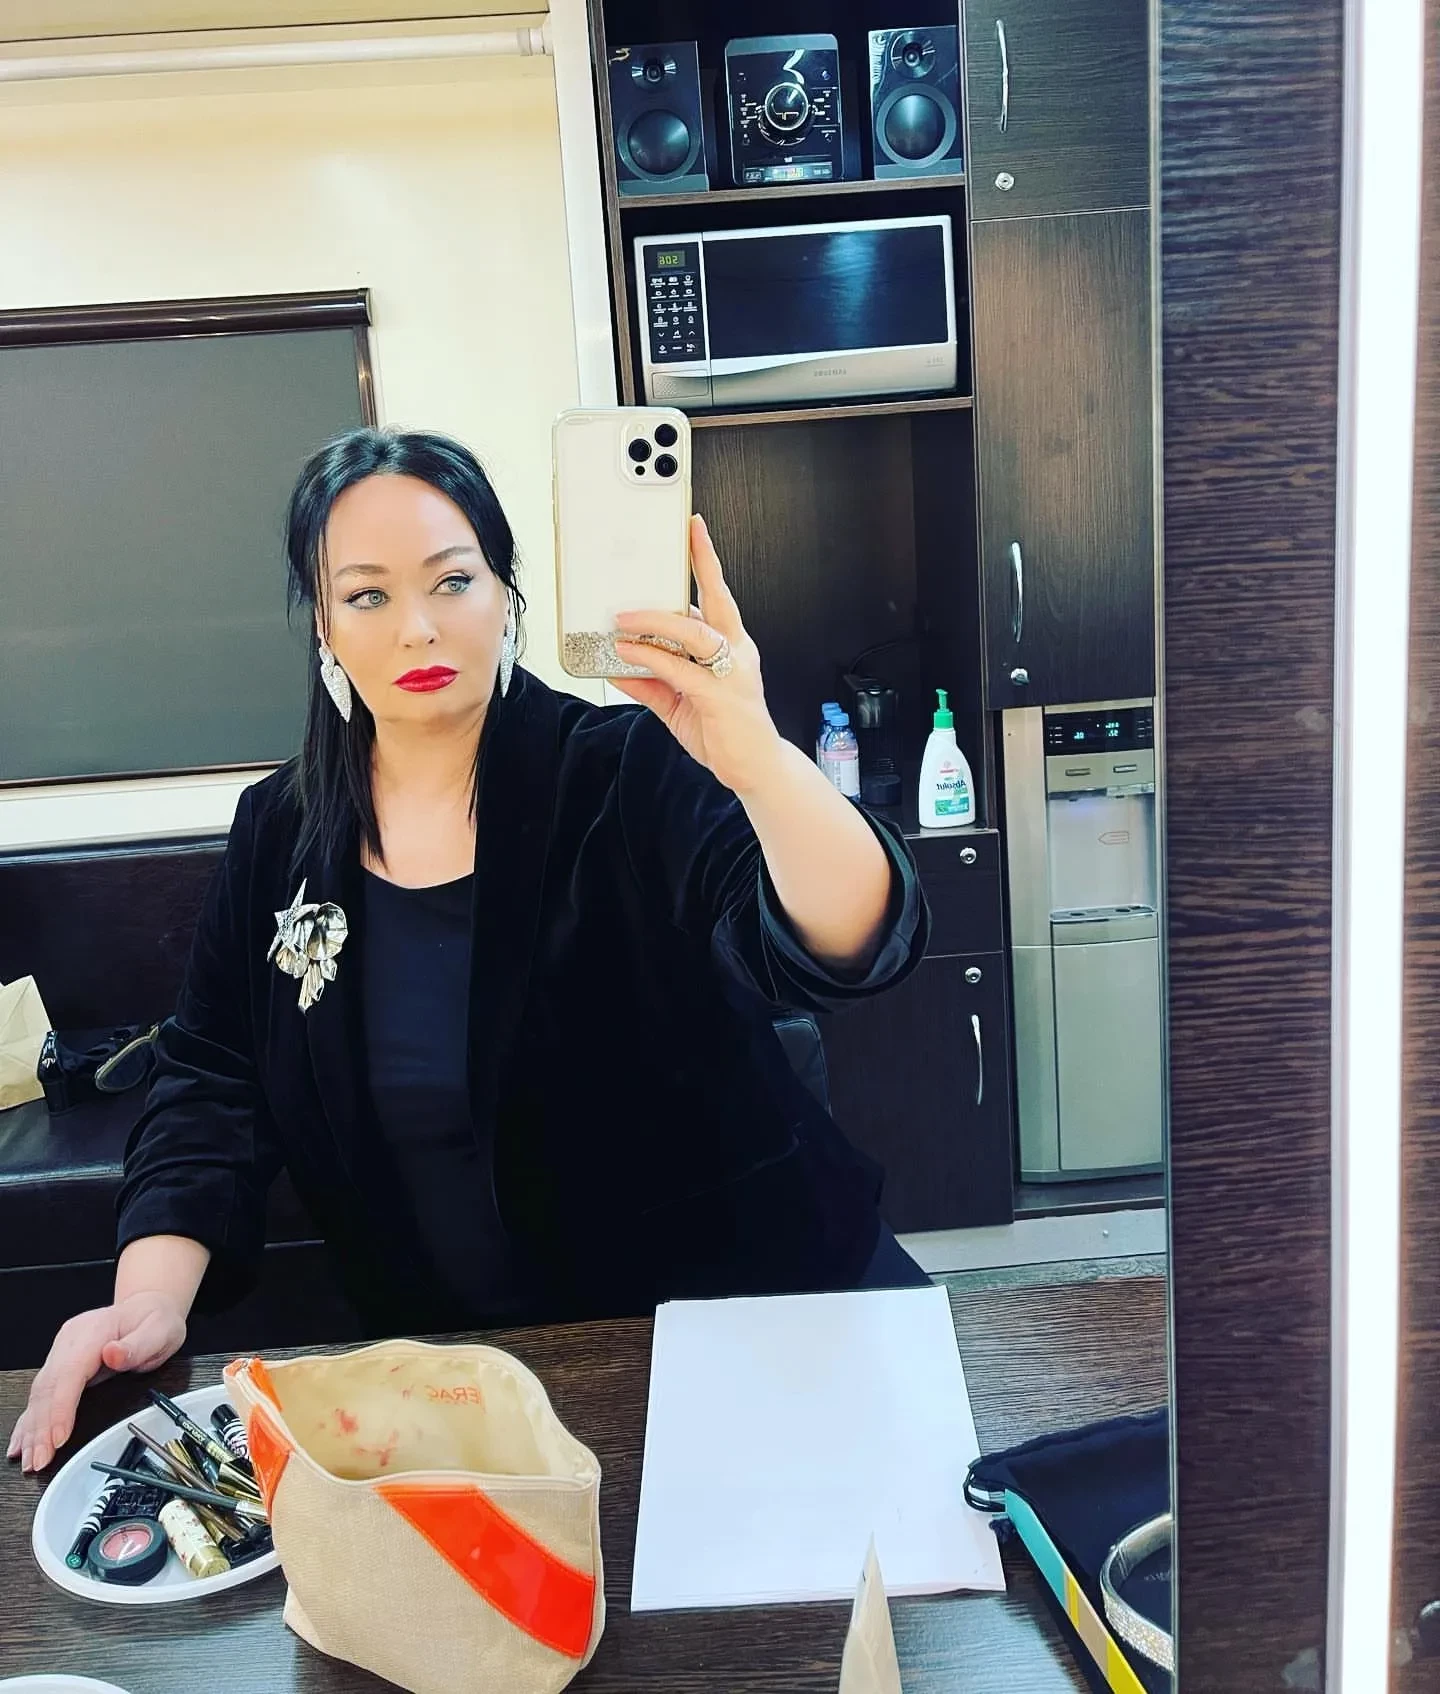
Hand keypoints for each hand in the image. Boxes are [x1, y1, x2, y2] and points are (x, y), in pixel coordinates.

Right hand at [6, 1291, 187, 1472]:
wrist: (149, 1307)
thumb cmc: (155, 1320)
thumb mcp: (159, 1330)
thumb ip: (137, 1345)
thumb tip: (113, 1353)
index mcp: (92, 1331)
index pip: (69, 1374)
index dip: (60, 1408)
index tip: (58, 1437)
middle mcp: (70, 1340)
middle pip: (49, 1387)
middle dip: (41, 1427)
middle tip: (40, 1459)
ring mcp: (62, 1352)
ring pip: (40, 1393)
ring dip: (32, 1428)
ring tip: (31, 1458)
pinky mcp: (61, 1364)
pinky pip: (41, 1394)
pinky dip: (30, 1419)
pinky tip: (21, 1440)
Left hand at [611, 514, 784, 795]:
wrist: (755, 770)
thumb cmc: (725, 733)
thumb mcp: (678, 704)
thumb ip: (651, 683)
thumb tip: (617, 666)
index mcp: (731, 646)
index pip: (719, 594)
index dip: (705, 560)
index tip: (694, 528)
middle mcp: (736, 652)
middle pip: (713, 601)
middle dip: (688, 573)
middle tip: (644, 563)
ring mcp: (732, 673)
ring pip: (693, 632)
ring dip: (654, 622)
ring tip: (622, 619)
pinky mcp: (721, 696)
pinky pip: (681, 669)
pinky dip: (652, 659)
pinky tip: (630, 654)